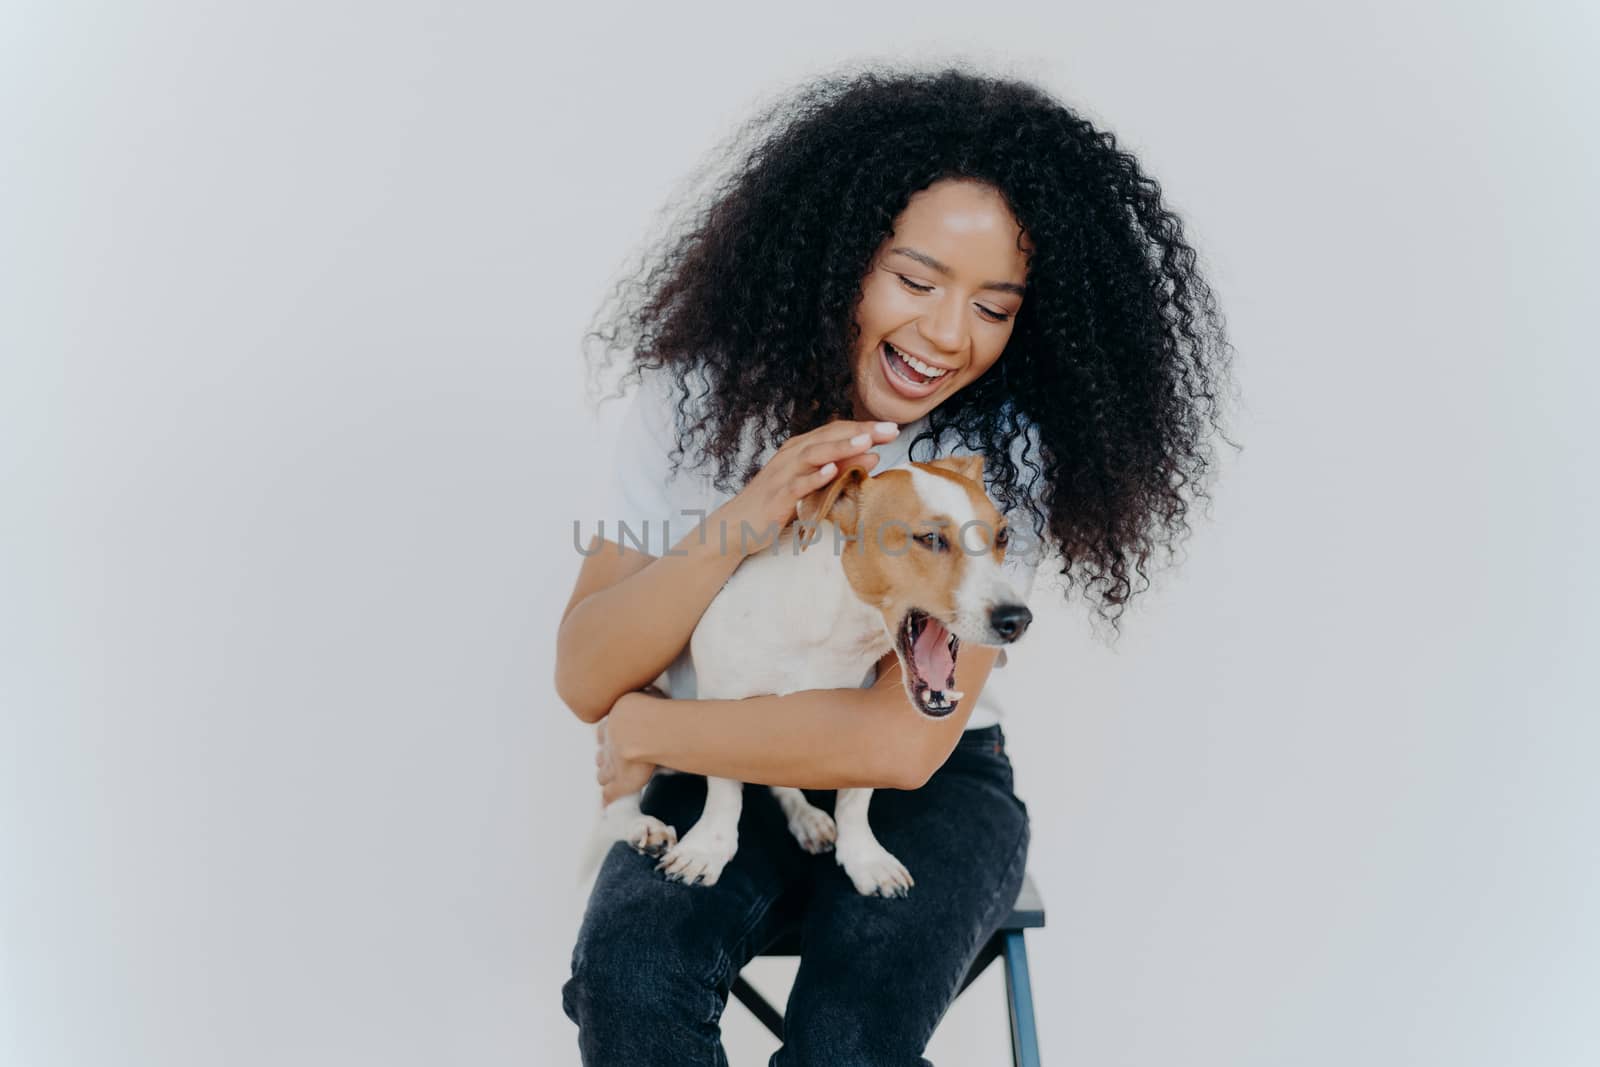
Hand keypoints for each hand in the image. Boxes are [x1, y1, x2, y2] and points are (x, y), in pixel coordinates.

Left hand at [596, 690, 660, 806]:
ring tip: (608, 780)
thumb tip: (652, 692)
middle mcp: (609, 744)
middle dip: (604, 757)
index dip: (608, 736)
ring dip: (605, 776)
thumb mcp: (648, 694)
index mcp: (613, 722)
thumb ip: (647, 696)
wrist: (643, 729)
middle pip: (601, 754)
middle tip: (609, 760)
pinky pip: (610, 794)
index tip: (611, 738)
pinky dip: (608, 800)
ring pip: (603, 774)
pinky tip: (607, 806)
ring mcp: (613, 765)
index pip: (605, 732)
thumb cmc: (651, 708)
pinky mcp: (621, 782)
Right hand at [723, 418, 899, 555]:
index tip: (892, 429)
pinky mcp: (776, 496)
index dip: (864, 427)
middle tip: (890, 430)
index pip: (836, 431)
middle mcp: (792, 456)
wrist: (736, 525)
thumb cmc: (777, 504)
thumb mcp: (811, 483)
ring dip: (841, 447)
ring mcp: (783, 474)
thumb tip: (872, 456)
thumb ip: (838, 469)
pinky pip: (797, 484)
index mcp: (800, 449)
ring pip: (814, 454)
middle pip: (829, 436)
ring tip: (866, 442)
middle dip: (861, 431)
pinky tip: (831, 471)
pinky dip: (814, 477)